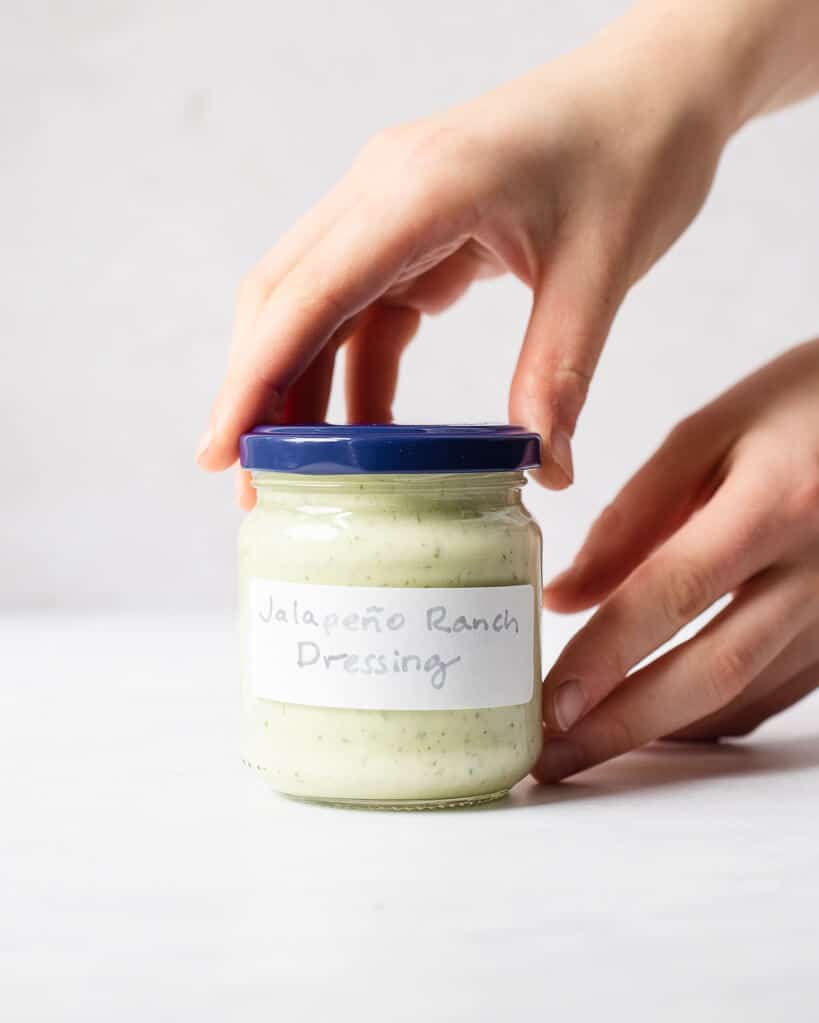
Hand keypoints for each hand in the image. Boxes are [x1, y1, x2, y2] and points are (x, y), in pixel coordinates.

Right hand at [197, 9, 741, 503]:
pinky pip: (365, 309)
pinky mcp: (414, 227)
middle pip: (284, 299)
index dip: (254, 380)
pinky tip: (367, 431)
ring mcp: (392, 205)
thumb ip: (559, 375)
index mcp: (420, 188)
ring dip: (304, 388)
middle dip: (260, 393)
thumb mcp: (601, 271)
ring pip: (316, 308)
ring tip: (303, 473)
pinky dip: (357, 372)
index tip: (221, 451)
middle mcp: (383, 189)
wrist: (658, 86)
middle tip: (254, 482)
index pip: (307, 294)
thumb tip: (546, 473)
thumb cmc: (636, 151)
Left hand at [536, 340, 818, 781]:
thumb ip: (636, 516)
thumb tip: (565, 595)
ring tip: (587, 750)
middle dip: (623, 724)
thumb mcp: (714, 430)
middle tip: (550, 759)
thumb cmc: (807, 403)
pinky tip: (662, 726)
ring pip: (746, 693)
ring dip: (662, 731)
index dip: (605, 656)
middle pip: (713, 668)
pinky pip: (776, 692)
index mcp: (777, 503)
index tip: (547, 704)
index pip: (672, 593)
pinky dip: (712, 716)